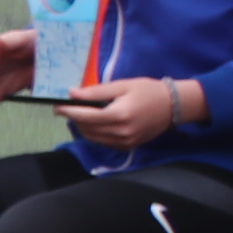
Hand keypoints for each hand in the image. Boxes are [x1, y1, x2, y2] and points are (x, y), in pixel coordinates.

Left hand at [59, 76, 190, 151]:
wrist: (174, 106)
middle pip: (87, 128)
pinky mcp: (128, 147)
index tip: (57, 106)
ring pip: (93, 138)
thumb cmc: (149, 91)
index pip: (85, 116)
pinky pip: (103, 142)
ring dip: (83, 127)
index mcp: (119, 115)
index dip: (69, 111)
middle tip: (68, 108)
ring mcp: (125, 142)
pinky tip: (96, 123)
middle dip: (74, 118)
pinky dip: (95, 134)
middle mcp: (120, 132)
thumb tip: (72, 93)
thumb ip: (97, 91)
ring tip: (80, 115)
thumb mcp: (123, 85)